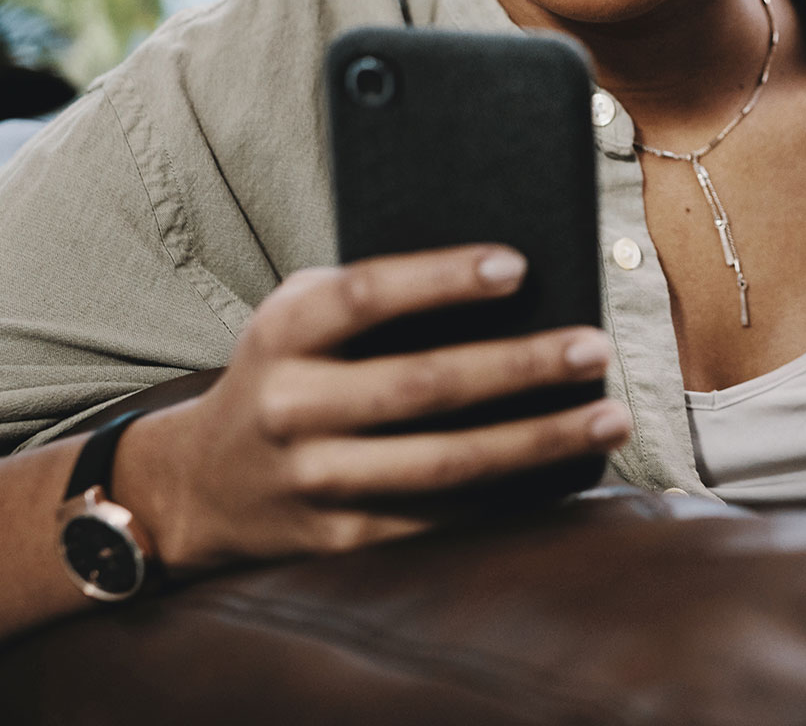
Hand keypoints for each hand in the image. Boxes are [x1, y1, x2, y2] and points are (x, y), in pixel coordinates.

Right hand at [113, 244, 629, 571]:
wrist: (197, 484)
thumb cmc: (286, 368)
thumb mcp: (302, 313)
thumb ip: (376, 293)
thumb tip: (505, 279)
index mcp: (284, 333)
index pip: (367, 296)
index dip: (442, 280)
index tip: (518, 266)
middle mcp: (293, 407)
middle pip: (422, 385)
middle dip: (520, 367)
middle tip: (595, 349)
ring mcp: (315, 480)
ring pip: (444, 464)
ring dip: (538, 441)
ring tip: (609, 417)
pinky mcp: (340, 539)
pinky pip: (440, 518)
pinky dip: (512, 496)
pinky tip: (569, 471)